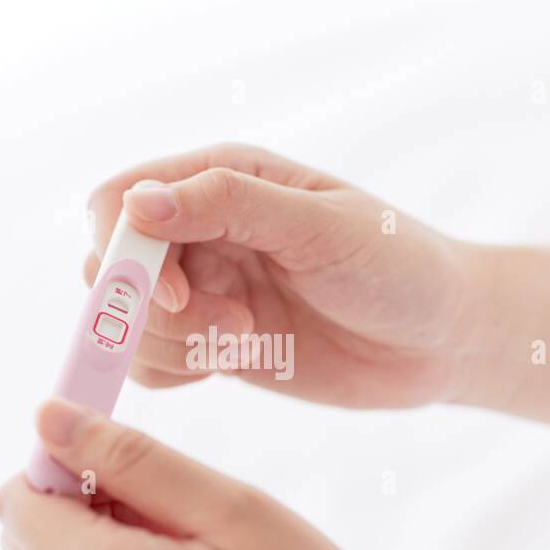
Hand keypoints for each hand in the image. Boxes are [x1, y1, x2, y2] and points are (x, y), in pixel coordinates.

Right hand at [86, 143, 481, 408]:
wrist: (441, 338)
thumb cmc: (398, 264)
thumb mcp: (321, 226)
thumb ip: (229, 205)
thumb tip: (137, 205)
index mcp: (220, 178)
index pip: (117, 203)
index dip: (123, 252)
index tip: (174, 293)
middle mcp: (200, 230)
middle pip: (109, 270)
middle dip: (156, 311)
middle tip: (235, 328)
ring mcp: (202, 289)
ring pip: (126, 324)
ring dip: (175, 345)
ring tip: (249, 339)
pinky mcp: (210, 342)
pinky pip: (150, 364)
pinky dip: (176, 372)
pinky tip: (235, 361)